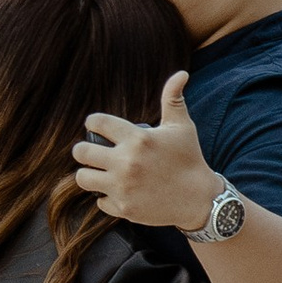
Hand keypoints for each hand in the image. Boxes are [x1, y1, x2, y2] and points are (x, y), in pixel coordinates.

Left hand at [73, 70, 221, 229]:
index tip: (97, 127)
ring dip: (89, 174)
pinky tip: (119, 192)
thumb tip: (181, 73)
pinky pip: (100, 202)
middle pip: (81, 151)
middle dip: (84, 150)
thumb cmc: (190, 158)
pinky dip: (107, 198)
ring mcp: (123, 187)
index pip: (96, 122)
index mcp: (138, 138)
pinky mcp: (124, 208)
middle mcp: (126, 162)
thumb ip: (173, 99)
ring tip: (99, 172)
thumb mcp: (182, 127)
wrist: (200, 199)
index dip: (93, 122)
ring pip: (82, 178)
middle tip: (92, 152)